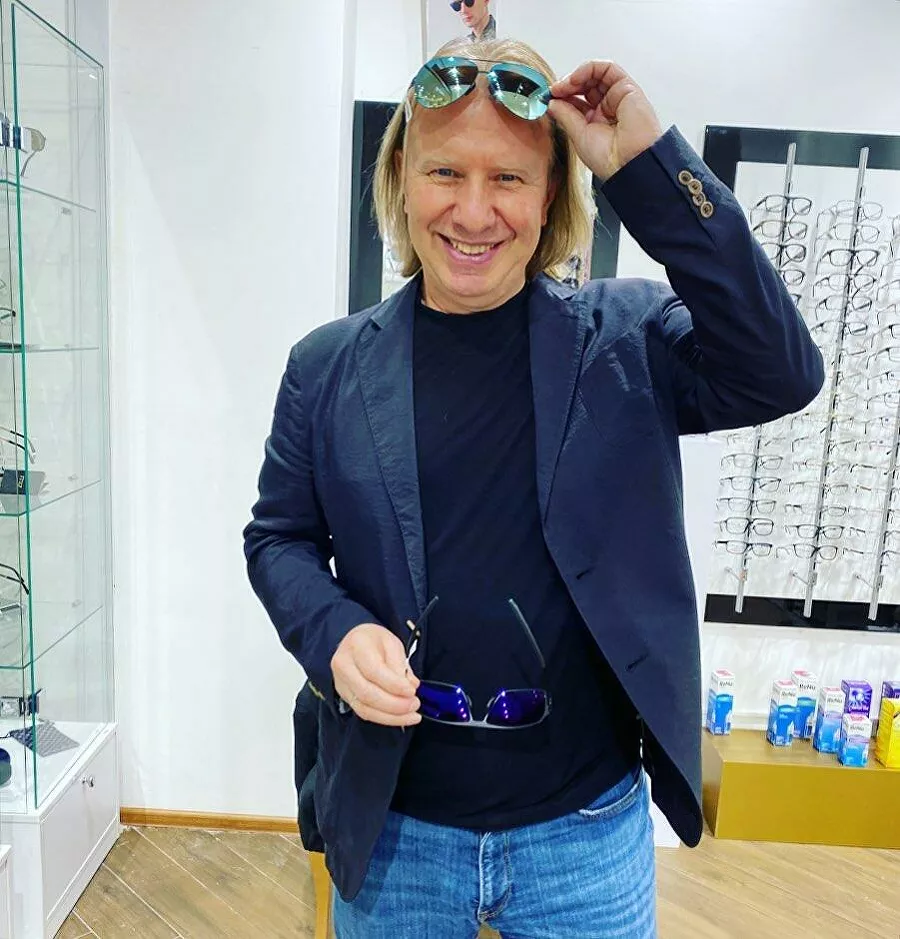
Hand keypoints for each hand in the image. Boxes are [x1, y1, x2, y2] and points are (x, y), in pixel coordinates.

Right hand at [331, 623, 421, 726]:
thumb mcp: (392, 643)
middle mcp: (343, 665)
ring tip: (411, 715)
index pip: (374, 671)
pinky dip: (384, 718)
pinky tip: (399, 718)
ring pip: (364, 708)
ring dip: (391, 716)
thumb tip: (410, 686)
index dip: (394, 685)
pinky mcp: (345, 696)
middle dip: (394, 704)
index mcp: (357, 645)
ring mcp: (341, 682)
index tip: (412, 691)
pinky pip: (363, 712)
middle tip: (415, 704)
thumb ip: (400, 664)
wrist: (357, 642)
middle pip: (367, 693)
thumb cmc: (375, 641)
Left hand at [548, 61, 662, 182]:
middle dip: (566, 85)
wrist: (628, 163)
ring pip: (595, 75)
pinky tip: (575, 79)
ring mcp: (617, 97)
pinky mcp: (626, 87)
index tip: (547, 98)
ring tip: (562, 86)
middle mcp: (607, 108)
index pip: (576, 101)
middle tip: (553, 91)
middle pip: (585, 85)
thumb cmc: (609, 159)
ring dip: (575, 76)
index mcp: (596, 122)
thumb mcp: (578, 135)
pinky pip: (607, 68)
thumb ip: (565, 115)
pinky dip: (589, 69)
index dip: (561, 97)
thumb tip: (552, 101)